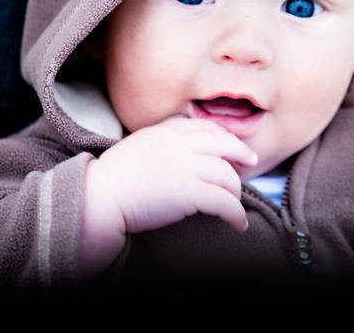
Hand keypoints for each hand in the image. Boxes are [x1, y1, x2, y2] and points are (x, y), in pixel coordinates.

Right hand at [82, 116, 256, 256]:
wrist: (103, 194)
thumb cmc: (116, 175)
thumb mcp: (142, 143)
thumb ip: (163, 141)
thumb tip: (180, 150)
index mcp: (170, 130)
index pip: (207, 128)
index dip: (226, 138)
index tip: (235, 146)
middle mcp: (183, 144)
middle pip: (225, 146)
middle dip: (241, 155)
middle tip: (250, 164)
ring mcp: (189, 167)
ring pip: (228, 176)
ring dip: (237, 192)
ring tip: (237, 203)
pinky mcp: (191, 193)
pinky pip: (225, 203)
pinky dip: (236, 214)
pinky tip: (238, 224)